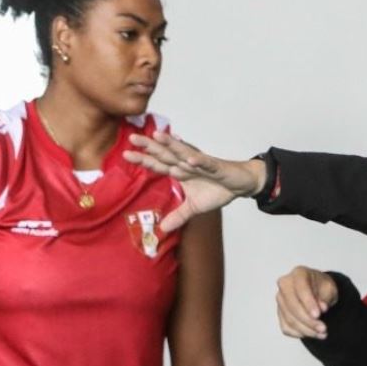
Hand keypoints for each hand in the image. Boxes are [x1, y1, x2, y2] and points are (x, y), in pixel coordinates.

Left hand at [123, 131, 263, 232]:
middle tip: (133, 137)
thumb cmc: (217, 190)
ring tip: (157, 136)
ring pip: (183, 153)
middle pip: (166, 154)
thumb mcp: (195, 207)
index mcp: (181, 172)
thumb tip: (163, 229)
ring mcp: (201, 164)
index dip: (144, 160)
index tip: (126, 155)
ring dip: (171, 145)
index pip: (159, 165)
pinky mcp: (216, 167)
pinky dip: (198, 161)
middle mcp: (187, 164)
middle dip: (150, 146)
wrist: (240, 184)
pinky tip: (189, 159)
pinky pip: (206, 163)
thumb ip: (178, 216)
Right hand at [276, 266, 338, 339]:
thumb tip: (321, 308)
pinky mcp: (280, 313)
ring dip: (306, 330)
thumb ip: (325, 297)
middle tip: (323, 328)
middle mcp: (285, 285)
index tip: (318, 315)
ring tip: (321, 333)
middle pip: (292, 306)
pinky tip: (312, 334)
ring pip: (290, 319)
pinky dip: (300, 333)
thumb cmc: (322, 287)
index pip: (301, 289)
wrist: (318, 292)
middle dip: (308, 320)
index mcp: (299, 273)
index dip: (308, 303)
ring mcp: (280, 300)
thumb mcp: (330, 288)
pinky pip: (286, 327)